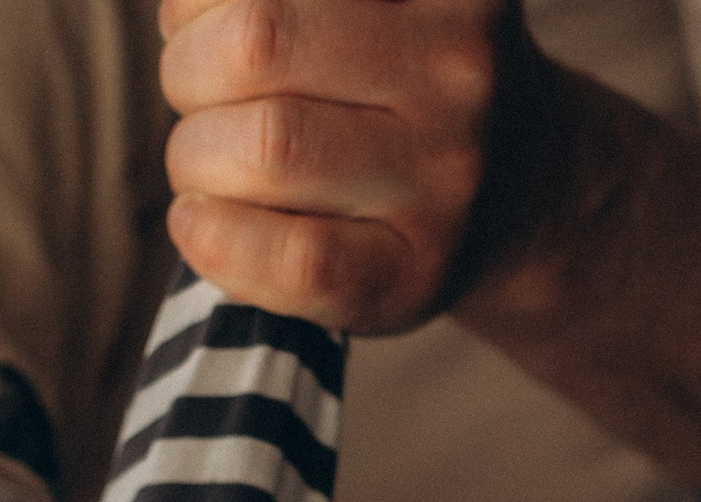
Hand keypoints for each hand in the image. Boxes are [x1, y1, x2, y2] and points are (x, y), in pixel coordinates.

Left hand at [159, 0, 535, 332]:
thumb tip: (182, 13)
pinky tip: (197, 221)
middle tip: (194, 95)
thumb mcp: (380, 6)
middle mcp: (458, 66)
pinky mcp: (411, 275)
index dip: (203, 1)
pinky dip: (212, 238)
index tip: (200, 21)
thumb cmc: (404, 86)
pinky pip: (290, 259)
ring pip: (264, 148)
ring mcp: (445, 178)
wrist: (518, 193)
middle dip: (188, 70)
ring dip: (194, 158)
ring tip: (204, 162)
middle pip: (256, 43)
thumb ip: (284, 1)